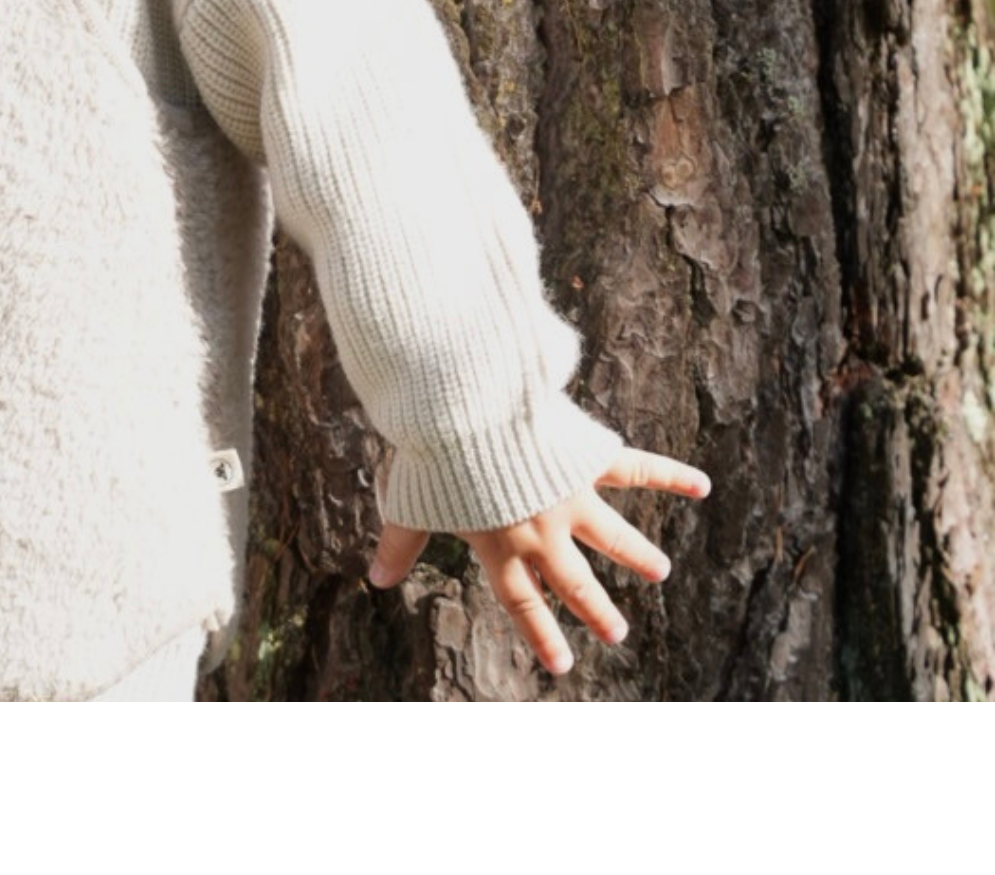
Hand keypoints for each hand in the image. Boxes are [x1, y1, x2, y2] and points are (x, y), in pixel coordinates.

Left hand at [366, 447, 710, 675]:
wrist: (466, 411)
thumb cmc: (432, 457)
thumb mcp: (410, 504)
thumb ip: (400, 543)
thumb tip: (375, 579)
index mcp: (500, 546)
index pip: (523, 601)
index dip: (541, 633)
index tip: (561, 664)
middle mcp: (542, 530)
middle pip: (574, 580)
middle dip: (595, 609)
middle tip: (617, 633)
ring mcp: (569, 497)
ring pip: (612, 535)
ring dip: (636, 554)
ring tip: (660, 570)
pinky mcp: (587, 459)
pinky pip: (637, 468)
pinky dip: (672, 476)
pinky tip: (702, 484)